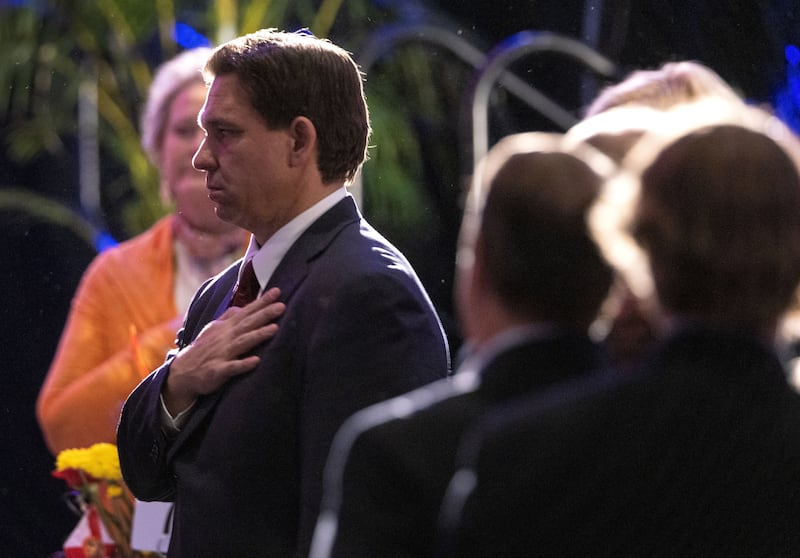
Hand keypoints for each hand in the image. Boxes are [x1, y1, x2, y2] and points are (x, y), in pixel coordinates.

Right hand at [163, 287, 284, 414]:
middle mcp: (225, 338)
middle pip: (247, 324)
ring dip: (258, 335)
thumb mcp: (213, 329)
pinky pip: (232, 367)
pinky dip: (243, 364)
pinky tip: (256, 361)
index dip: (261, 302)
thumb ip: (228, 318)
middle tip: (282, 306)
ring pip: (242, 343)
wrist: (182, 372)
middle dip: (264, 314)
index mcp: (226, 328)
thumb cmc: (203, 349)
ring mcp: (222, 354)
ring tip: (274, 329)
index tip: (277, 292)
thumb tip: (242, 307)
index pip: (246, 312)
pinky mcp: (218, 371)